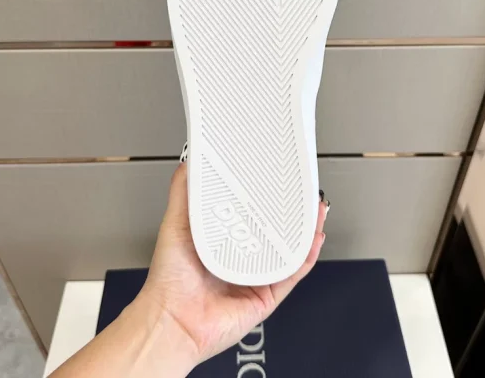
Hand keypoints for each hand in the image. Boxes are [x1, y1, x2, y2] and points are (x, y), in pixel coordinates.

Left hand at [139, 162, 328, 366]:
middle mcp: (241, 258)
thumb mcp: (176, 223)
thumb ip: (184, 193)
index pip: (251, 214)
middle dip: (293, 212)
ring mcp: (256, 277)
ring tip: (315, 210)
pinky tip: (314, 240)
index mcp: (223, 241)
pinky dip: (306, 258)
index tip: (277, 179)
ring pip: (289, 251)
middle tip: (304, 192)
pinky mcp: (267, 296)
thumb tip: (188, 164)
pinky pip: (292, 275)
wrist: (173, 320)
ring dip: (306, 231)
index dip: (267, 197)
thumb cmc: (169, 279)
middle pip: (275, 232)